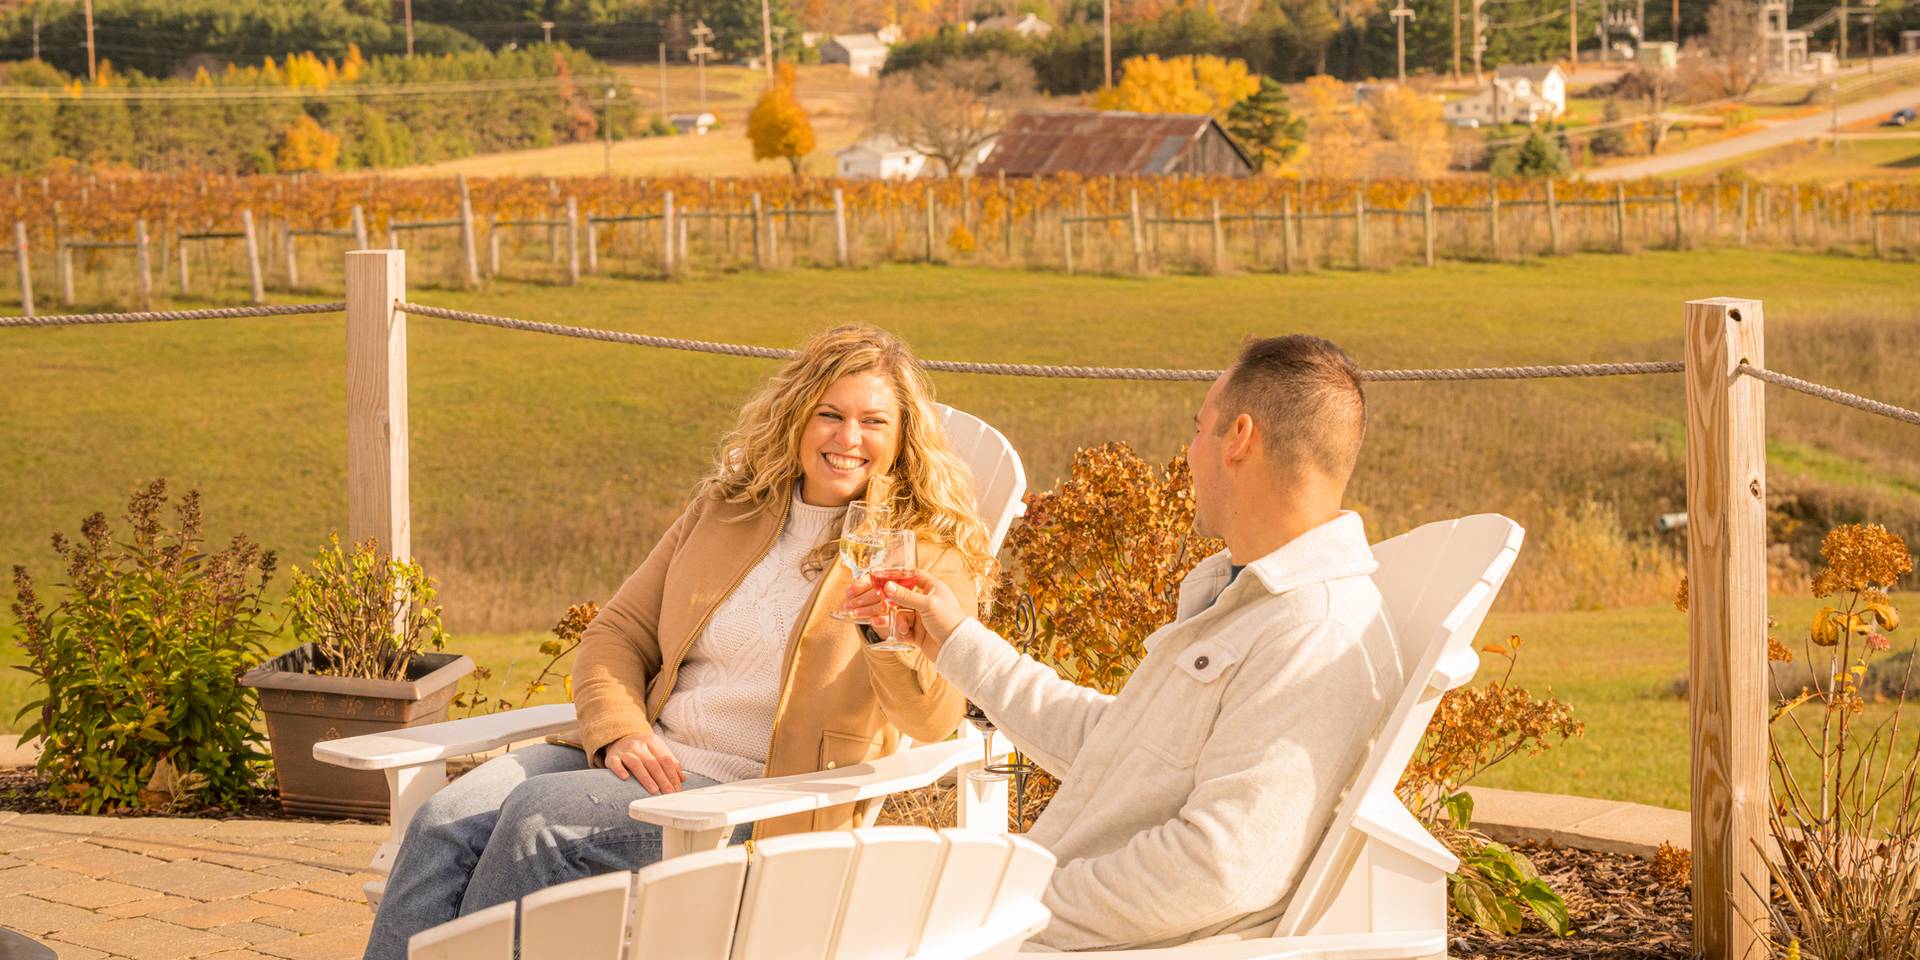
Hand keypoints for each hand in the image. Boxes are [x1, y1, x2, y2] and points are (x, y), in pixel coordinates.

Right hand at [602, 731, 684, 793]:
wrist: (619, 737)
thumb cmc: (642, 748)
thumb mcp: (657, 749)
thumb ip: (670, 762)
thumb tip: (682, 779)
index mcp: (653, 742)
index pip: (665, 759)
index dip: (672, 774)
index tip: (677, 789)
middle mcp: (639, 745)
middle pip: (653, 763)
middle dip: (662, 779)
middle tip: (669, 793)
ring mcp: (625, 750)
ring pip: (636, 763)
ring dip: (646, 777)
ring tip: (654, 790)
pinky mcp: (612, 757)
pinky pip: (615, 763)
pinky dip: (620, 770)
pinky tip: (625, 778)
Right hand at [844, 569, 969, 659]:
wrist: (956, 648)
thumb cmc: (949, 621)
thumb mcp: (927, 605)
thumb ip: (905, 596)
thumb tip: (887, 586)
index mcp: (933, 589)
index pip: (914, 576)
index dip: (900, 576)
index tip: (884, 578)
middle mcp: (926, 601)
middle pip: (902, 597)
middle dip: (892, 604)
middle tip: (880, 605)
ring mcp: (921, 617)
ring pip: (900, 615)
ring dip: (900, 622)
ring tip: (905, 629)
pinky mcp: (918, 633)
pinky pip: (903, 629)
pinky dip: (902, 632)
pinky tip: (907, 637)